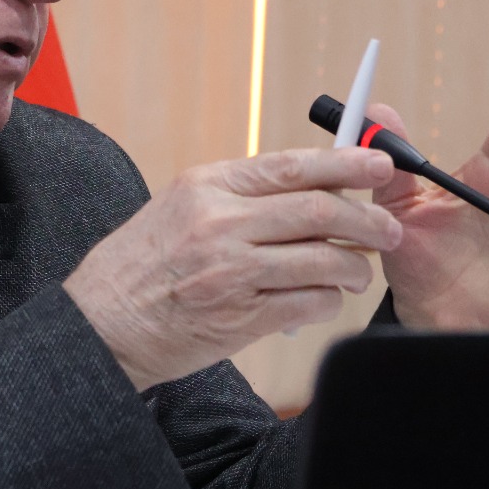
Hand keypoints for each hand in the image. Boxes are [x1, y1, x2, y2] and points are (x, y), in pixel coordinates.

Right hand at [64, 149, 402, 390]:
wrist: (100, 324)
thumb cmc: (139, 267)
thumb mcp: (178, 208)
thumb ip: (236, 196)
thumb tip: (304, 185)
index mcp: (208, 186)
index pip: (293, 166)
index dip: (347, 164)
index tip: (380, 165)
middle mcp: (220, 223)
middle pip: (319, 209)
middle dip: (368, 219)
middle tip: (389, 229)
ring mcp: (231, 271)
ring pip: (323, 258)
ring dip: (354, 266)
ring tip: (360, 272)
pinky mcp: (241, 317)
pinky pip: (309, 302)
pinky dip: (328, 300)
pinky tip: (327, 299)